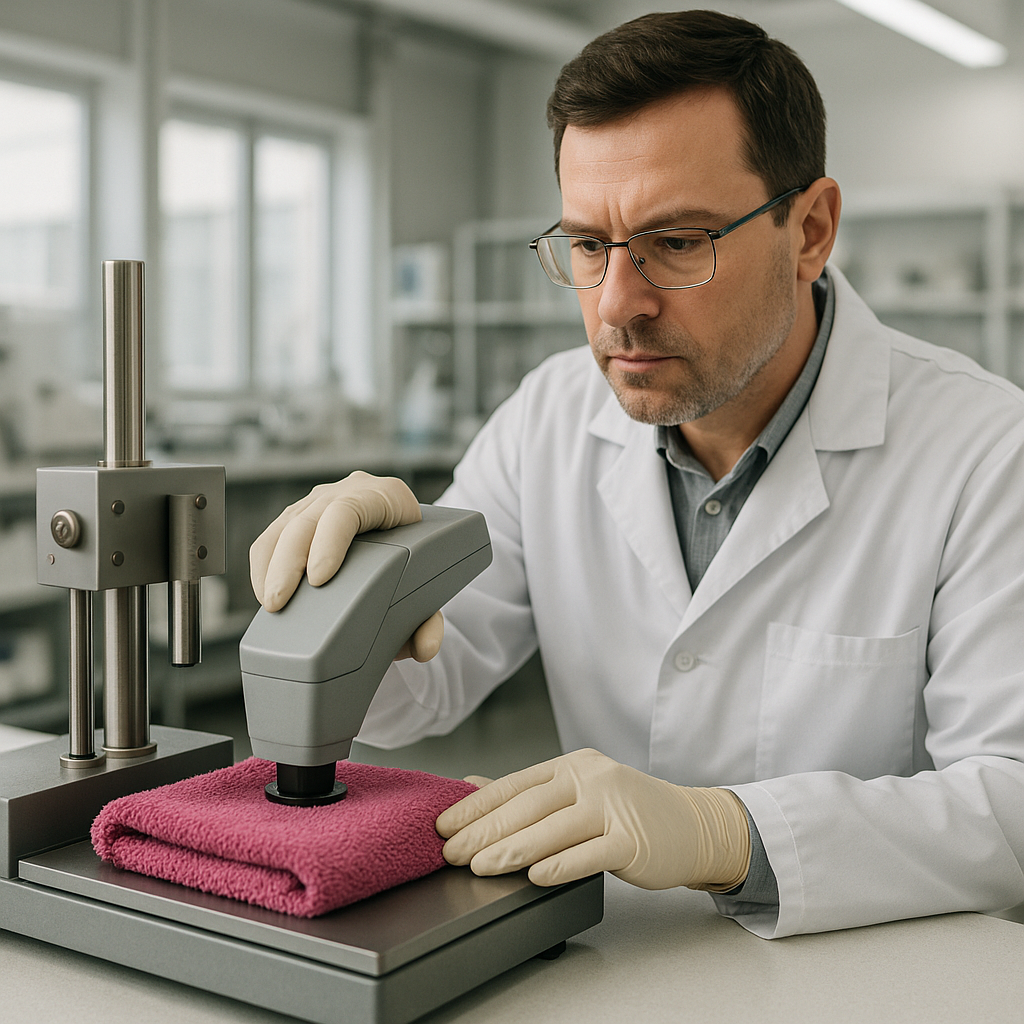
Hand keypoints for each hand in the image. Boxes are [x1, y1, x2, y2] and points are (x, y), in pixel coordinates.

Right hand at [249, 471, 443, 660]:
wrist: (411, 533)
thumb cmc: (420, 559)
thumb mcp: (430, 584)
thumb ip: (430, 618)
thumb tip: (425, 647)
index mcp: (387, 496)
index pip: (349, 510)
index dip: (329, 542)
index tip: (318, 579)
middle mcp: (351, 490)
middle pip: (309, 518)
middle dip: (288, 562)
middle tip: (279, 602)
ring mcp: (322, 500)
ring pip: (284, 525)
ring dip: (270, 565)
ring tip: (269, 604)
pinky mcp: (299, 515)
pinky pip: (272, 535)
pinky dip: (264, 564)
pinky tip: (264, 592)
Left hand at [435, 748, 750, 890]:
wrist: (691, 825)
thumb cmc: (628, 811)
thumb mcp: (577, 790)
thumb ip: (527, 792)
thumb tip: (471, 787)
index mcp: (572, 765)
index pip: (514, 784)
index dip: (476, 806)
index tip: (444, 825)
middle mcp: (591, 779)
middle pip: (529, 806)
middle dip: (484, 831)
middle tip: (451, 852)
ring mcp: (613, 808)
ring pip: (554, 829)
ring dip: (513, 850)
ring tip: (480, 867)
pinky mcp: (632, 840)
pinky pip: (591, 853)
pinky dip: (561, 865)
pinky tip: (536, 876)